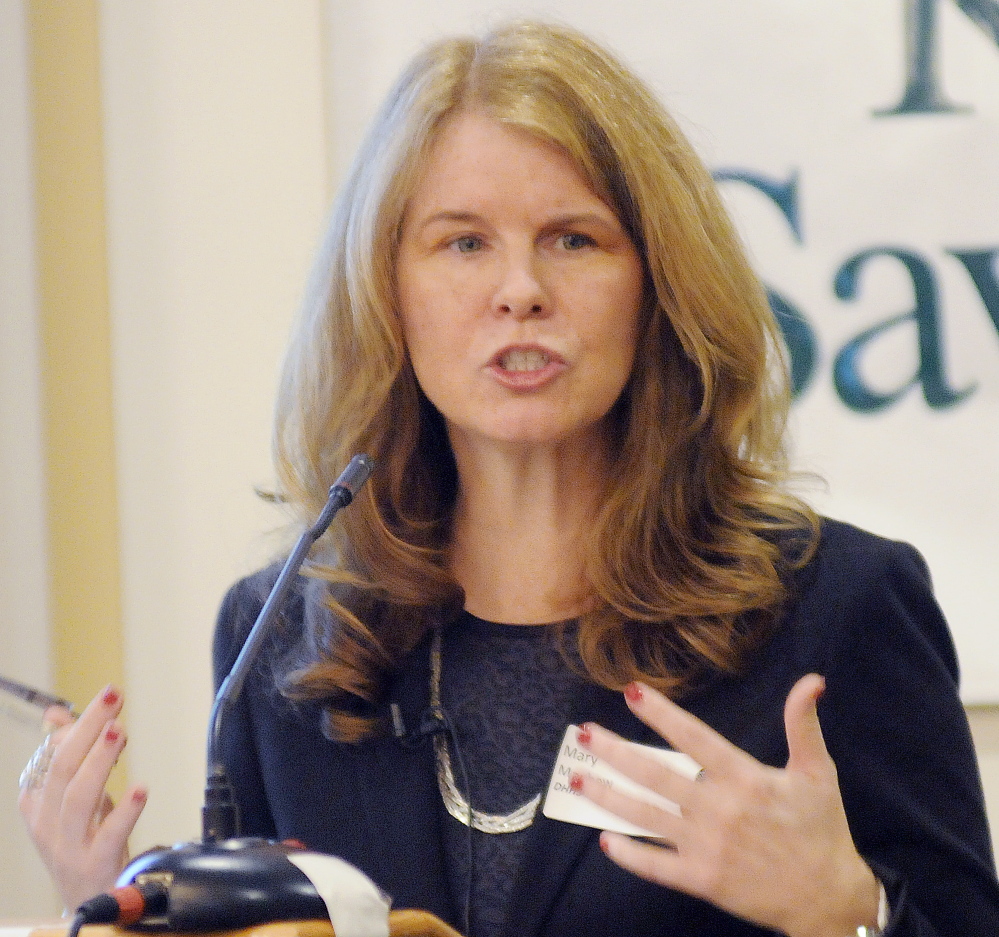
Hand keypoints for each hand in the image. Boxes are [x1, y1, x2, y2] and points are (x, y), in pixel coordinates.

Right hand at [18, 686, 147, 910]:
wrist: (90, 904)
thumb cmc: (83, 843)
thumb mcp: (73, 799)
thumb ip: (68, 756)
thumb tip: (56, 714)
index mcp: (38, 804)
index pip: (51, 756)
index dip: (78, 726)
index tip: (107, 700)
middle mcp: (47, 824)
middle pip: (62, 768)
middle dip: (87, 728)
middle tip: (112, 697)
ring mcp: (68, 847)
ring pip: (78, 798)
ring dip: (99, 761)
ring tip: (119, 731)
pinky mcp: (94, 866)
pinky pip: (107, 837)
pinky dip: (124, 812)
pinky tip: (141, 790)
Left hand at [572, 675, 880, 936]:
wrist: (829, 897)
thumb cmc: (820, 828)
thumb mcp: (818, 771)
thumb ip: (804, 724)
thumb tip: (812, 680)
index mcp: (744, 779)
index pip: (693, 738)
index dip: (661, 714)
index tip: (632, 691)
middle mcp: (718, 810)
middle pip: (655, 775)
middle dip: (615, 751)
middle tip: (583, 732)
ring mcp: (706, 847)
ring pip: (645, 817)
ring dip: (607, 796)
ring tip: (577, 776)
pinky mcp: (701, 879)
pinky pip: (656, 866)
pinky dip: (629, 855)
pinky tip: (604, 839)